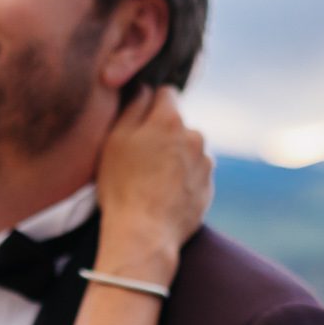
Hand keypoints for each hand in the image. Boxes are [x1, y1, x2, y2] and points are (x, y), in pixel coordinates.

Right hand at [93, 85, 212, 287]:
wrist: (144, 234)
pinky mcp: (208, 188)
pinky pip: (194, 174)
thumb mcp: (115, 141)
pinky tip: (163, 195)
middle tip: (139, 158)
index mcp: (170, 120)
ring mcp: (205, 163)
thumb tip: (144, 90)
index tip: (138, 121)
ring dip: (174, 157)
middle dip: (162, 134)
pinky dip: (182, 179)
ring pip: (188, 149)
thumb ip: (132, 107)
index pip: (166, 93)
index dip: (150, 103)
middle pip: (177, 124)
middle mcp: (195, 136)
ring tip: (150, 181)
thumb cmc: (123, 186)